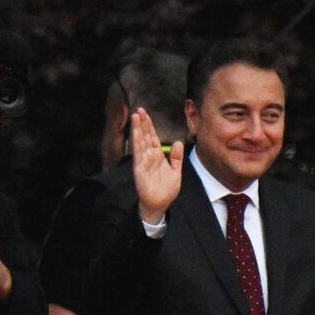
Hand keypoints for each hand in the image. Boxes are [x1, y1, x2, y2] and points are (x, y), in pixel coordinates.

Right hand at [131, 107, 183, 224]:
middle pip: (145, 136)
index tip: (146, 114)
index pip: (153, 138)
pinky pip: (138, 152)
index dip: (150, 126)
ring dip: (138, 128)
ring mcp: (143, 161)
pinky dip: (137, 142)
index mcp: (158, 156)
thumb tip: (178, 142)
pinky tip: (135, 132)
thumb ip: (177, 157)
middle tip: (140, 109)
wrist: (159, 204)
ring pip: (140, 141)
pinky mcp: (139, 168)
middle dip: (143, 123)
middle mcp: (149, 157)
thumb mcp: (176, 172)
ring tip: (136, 115)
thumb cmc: (166, 190)